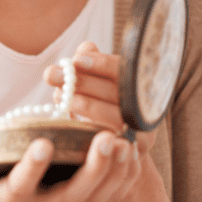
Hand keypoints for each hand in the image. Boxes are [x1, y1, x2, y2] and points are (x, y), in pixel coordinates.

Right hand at [0, 133, 138, 201]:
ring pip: (99, 194)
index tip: (42, 143)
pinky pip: (110, 195)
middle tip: (105, 138)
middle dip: (93, 166)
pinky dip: (125, 176)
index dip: (31, 167)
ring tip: (123, 139)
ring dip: (115, 168)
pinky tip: (132, 151)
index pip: (21, 186)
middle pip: (76, 193)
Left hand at [45, 42, 156, 157]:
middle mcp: (149, 107)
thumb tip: (86, 47)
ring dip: (85, 105)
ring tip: (60, 98)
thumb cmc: (103, 105)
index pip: (126, 70)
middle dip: (83, 82)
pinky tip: (70, 120)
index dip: (102, 64)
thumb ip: (92, 65)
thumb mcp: (96, 83)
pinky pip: (110, 141)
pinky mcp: (133, 154)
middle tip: (52, 74)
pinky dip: (88, 129)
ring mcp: (144, 132)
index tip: (75, 60)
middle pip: (119, 93)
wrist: (117, 148)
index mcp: (144, 84)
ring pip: (115, 117)